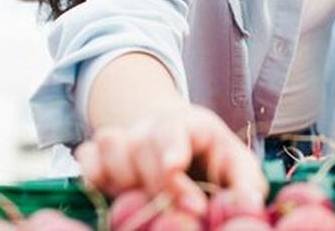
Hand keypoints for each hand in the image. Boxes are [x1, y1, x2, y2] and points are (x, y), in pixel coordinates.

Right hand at [74, 103, 266, 212]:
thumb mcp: (237, 166)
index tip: (174, 166)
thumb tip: (248, 205)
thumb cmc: (212, 159)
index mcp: (190, 124)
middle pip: (141, 145)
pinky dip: (93, 176)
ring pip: (112, 149)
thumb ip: (245, 183)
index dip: (172, 148)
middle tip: (174, 209)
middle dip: (155, 182)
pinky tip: (111, 191)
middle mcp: (152, 126)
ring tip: (145, 197)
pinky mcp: (99, 153)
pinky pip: (86, 160)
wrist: (181, 145)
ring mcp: (124, 137)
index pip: (174, 130)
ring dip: (124, 179)